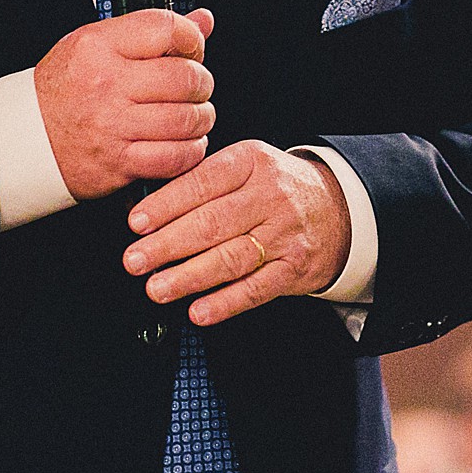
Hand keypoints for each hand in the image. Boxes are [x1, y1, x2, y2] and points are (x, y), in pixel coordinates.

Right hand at [35, 8, 215, 200]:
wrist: (24, 138)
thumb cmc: (63, 88)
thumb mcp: (97, 45)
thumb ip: (152, 32)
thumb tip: (202, 20)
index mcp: (98, 46)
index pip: (167, 28)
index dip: (192, 38)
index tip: (192, 49)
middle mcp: (106, 84)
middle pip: (185, 77)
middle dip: (202, 82)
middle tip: (197, 86)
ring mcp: (112, 125)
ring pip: (187, 119)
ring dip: (202, 118)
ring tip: (194, 115)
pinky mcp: (119, 162)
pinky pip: (175, 157)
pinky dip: (191, 151)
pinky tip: (185, 142)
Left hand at [123, 140, 350, 324]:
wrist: (336, 208)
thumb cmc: (275, 187)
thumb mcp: (246, 166)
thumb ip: (203, 181)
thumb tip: (149, 209)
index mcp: (251, 162)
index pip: (203, 183)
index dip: (166, 205)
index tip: (136, 223)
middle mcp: (269, 196)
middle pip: (212, 223)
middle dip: (167, 245)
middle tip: (135, 260)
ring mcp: (283, 234)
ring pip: (231, 259)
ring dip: (189, 277)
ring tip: (157, 288)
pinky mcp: (294, 268)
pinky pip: (256, 289)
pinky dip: (225, 303)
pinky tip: (199, 310)